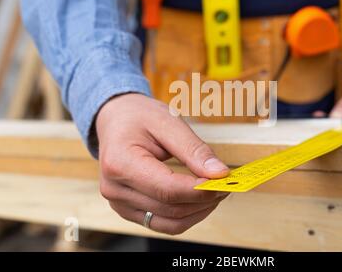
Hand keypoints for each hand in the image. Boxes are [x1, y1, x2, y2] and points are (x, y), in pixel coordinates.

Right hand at [96, 94, 229, 234]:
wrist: (116, 120)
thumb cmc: (139, 117)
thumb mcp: (168, 122)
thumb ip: (194, 150)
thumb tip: (220, 174)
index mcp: (120, 163)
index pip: (167, 189)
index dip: (200, 190)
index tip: (225, 181)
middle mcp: (114, 189)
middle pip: (171, 208)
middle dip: (205, 200)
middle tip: (227, 183)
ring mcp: (119, 203)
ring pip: (170, 222)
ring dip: (199, 211)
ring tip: (216, 191)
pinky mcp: (128, 210)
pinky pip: (163, 223)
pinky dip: (187, 215)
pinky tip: (199, 199)